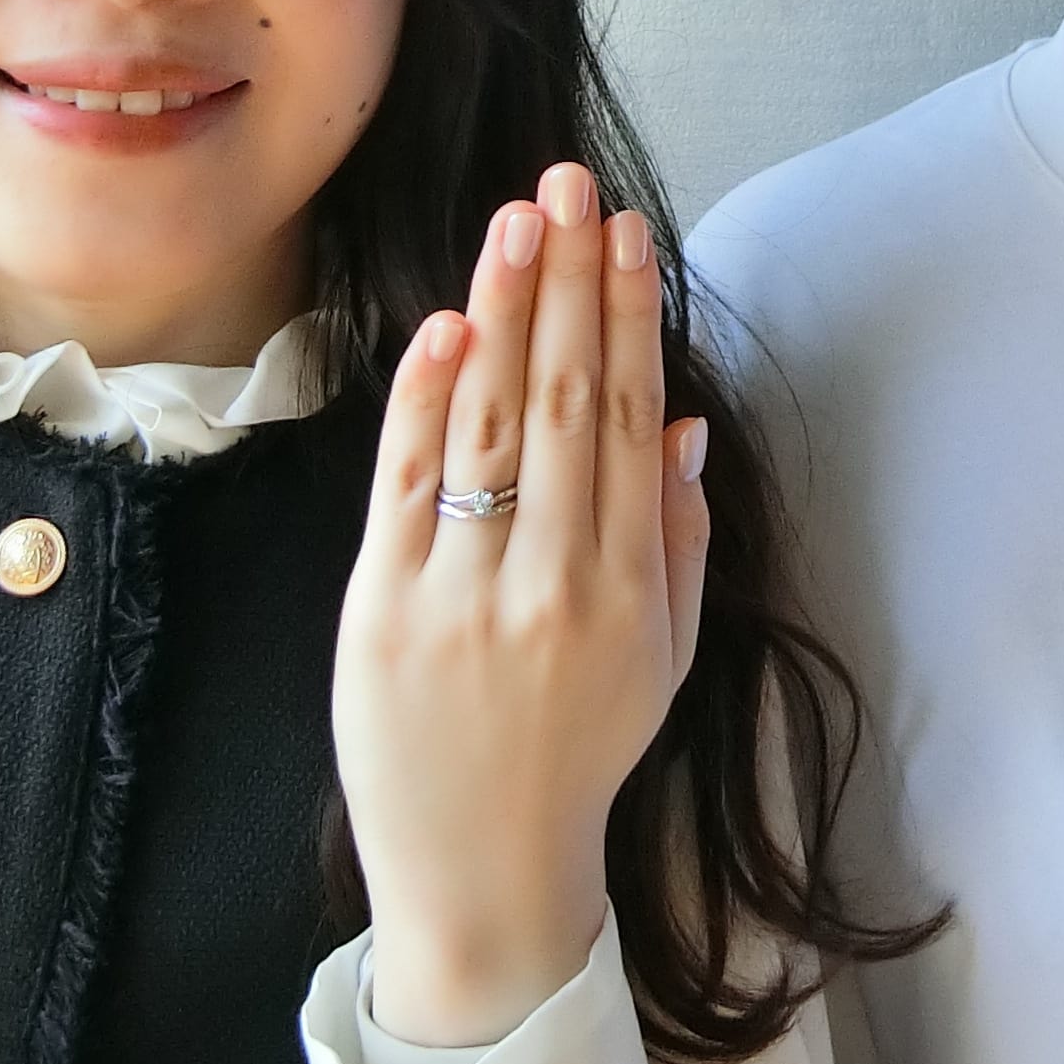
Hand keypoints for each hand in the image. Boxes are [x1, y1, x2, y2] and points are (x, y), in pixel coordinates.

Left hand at [333, 161, 711, 1046]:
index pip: (631, 422)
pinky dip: (424, 399)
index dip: (629, 320)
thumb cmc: (579, 758)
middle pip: (565, 402)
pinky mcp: (381, 609)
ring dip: (501, 313)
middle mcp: (550, 584)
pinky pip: (406, 483)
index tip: (627, 234)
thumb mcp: (665, 661)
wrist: (481, 877)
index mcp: (629, 594)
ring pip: (488, 425)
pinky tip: (447, 325)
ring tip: (516, 223)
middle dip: (568, 284)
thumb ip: (677, 542)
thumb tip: (682, 426)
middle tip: (570, 186)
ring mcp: (461, 595)